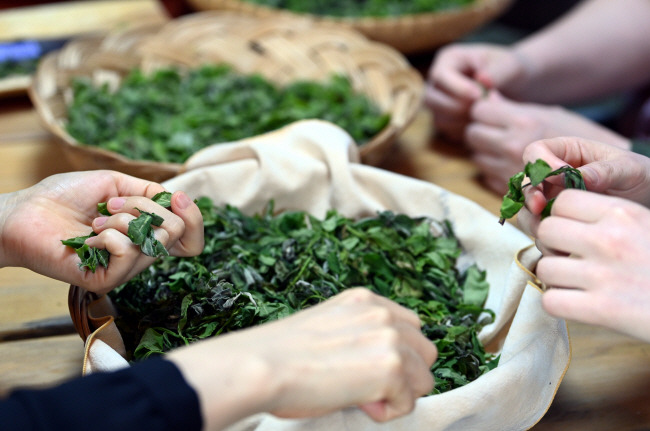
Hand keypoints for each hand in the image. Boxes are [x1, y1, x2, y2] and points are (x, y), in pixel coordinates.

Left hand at [0, 170, 202, 293]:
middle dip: (146, 206)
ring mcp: (124, 270)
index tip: (176, 197)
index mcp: (146, 234)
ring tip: (94, 221)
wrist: (24, 212)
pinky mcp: (106, 280)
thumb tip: (175, 199)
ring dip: (122, 218)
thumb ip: (148, 191)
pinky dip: (108, 235)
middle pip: (177, 233)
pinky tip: (88, 238)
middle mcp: (140, 255)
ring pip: (152, 240)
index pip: (190, 239)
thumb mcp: (114, 184)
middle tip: (112, 205)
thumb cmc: (63, 197)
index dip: (194, 218)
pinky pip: (127, 252)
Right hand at [168, 288, 437, 430]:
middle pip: (425, 350)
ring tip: (363, 398)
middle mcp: (381, 312)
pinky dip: (388, 411)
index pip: (409, 326)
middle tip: (368, 388)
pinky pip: (409, 401)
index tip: (367, 370)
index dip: (395, 354)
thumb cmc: (281, 356)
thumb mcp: (328, 329)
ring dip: (398, 394)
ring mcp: (390, 338)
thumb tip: (377, 368)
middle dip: (404, 374)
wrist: (262, 366)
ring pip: (424, 378)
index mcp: (364, 300)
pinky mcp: (391, 368)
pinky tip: (360, 405)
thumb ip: (360, 336)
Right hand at [424, 43, 526, 141]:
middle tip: (481, 109)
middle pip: (431, 99)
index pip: (439, 75)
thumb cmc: (510, 70)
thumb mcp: (510, 65)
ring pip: (438, 118)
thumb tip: (482, 80)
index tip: (479, 95)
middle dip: (456, 107)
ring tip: (485, 117)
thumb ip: (498, 72)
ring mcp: (439, 103)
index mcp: (449, 60)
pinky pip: (447, 131)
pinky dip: (464, 132)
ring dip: (460, 121)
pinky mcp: (446, 120)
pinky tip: (483, 126)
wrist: (515, 87)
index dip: (456, 87)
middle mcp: (438, 82)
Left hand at [466, 92, 630, 192]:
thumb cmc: (576, 137)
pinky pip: (487, 177)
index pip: (478, 111)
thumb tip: (487, 95)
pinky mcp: (510, 192)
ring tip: (507, 151)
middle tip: (496, 132)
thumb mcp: (548, 113)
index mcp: (523, 121)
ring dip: (487, 153)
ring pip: (477, 158)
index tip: (492, 115)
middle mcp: (512, 146)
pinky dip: (494, 173)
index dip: (483, 112)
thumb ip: (512, 108)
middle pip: (472, 134)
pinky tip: (512, 168)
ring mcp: (509, 171)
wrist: (605, 174)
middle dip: (481, 132)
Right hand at [517, 137, 649, 236]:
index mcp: (566, 152)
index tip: (558, 177)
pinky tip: (561, 243)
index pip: (535, 152)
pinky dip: (544, 238)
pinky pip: (540, 230)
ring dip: (533, 220)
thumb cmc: (640, 176)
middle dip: (529, 195)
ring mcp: (552, 199)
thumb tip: (577, 177)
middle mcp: (552, 176)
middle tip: (540, 207)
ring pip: (526, 210)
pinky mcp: (556, 221)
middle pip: (525, 183)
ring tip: (550, 229)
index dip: (539, 164)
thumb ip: (602, 171)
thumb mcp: (628, 169)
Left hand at [529, 190, 649, 342]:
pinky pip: (550, 301)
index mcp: (624, 213)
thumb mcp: (648, 227)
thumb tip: (569, 214)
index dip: (562, 216)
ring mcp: (602, 275)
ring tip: (575, 284)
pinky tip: (576, 304)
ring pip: (544, 267)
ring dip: (554, 278)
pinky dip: (558, 304)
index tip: (572, 231)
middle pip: (546, 230)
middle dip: (552, 245)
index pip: (564, 201)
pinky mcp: (602, 310)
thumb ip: (615, 219)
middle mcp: (609, 239)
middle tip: (569, 258)